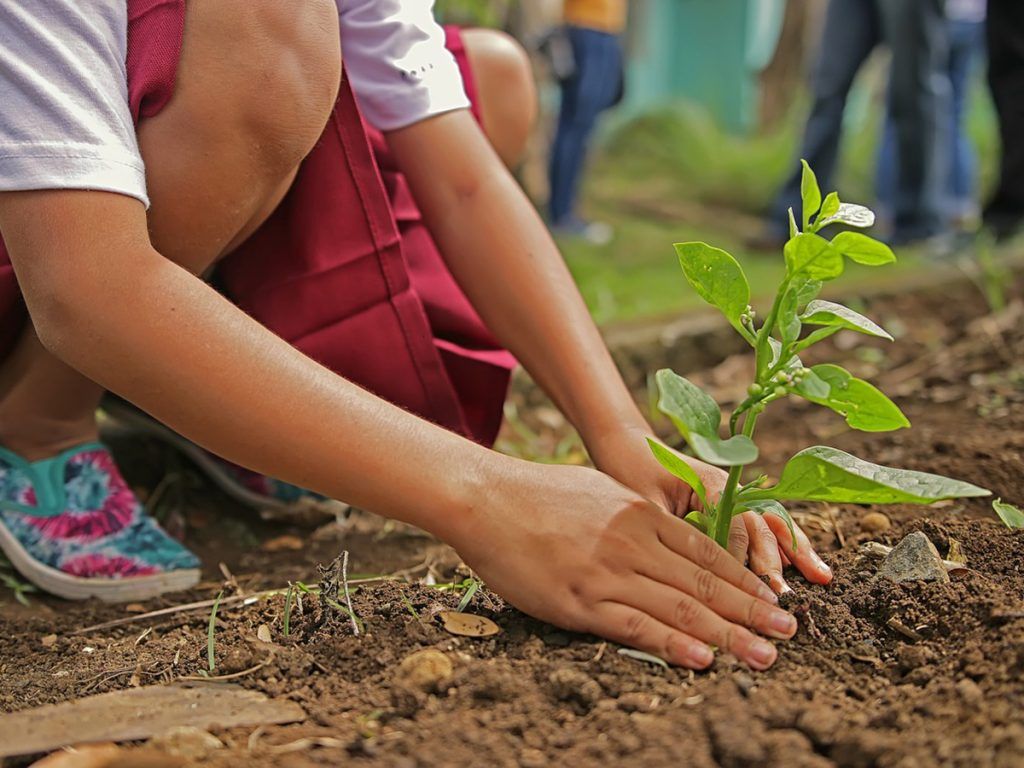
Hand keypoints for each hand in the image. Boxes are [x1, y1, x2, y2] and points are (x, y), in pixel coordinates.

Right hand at [452, 460, 798, 669]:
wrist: (486, 498)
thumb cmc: (539, 494)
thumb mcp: (600, 491)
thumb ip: (636, 516)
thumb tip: (664, 533)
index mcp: (640, 514)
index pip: (706, 553)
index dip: (745, 580)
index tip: (773, 599)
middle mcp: (633, 542)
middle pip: (705, 584)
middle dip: (752, 611)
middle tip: (788, 632)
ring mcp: (607, 572)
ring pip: (680, 608)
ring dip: (728, 634)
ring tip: (764, 654)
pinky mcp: (579, 600)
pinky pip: (635, 626)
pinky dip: (673, 645)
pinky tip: (704, 659)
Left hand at [588, 426, 831, 592]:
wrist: (628, 445)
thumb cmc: (630, 472)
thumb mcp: (645, 504)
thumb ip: (671, 531)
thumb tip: (689, 571)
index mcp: (710, 484)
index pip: (734, 527)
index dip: (740, 561)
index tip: (745, 592)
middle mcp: (730, 488)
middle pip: (760, 526)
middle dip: (774, 563)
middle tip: (783, 597)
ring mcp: (735, 495)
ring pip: (772, 525)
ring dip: (795, 552)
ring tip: (822, 578)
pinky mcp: (732, 504)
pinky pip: (765, 525)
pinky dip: (787, 544)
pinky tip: (809, 565)